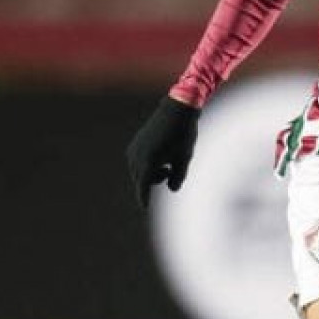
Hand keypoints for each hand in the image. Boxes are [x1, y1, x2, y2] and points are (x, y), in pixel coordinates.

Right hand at [126, 95, 200, 209]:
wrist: (176, 110)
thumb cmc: (184, 136)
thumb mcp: (185, 159)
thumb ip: (178, 178)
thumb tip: (171, 189)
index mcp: (149, 162)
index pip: (143, 187)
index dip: (144, 199)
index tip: (145, 208)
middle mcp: (137, 157)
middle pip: (142, 180)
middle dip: (154, 181)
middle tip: (170, 170)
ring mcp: (133, 149)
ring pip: (138, 172)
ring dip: (151, 173)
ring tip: (167, 163)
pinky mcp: (134, 144)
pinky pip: (137, 162)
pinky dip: (147, 165)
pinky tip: (161, 156)